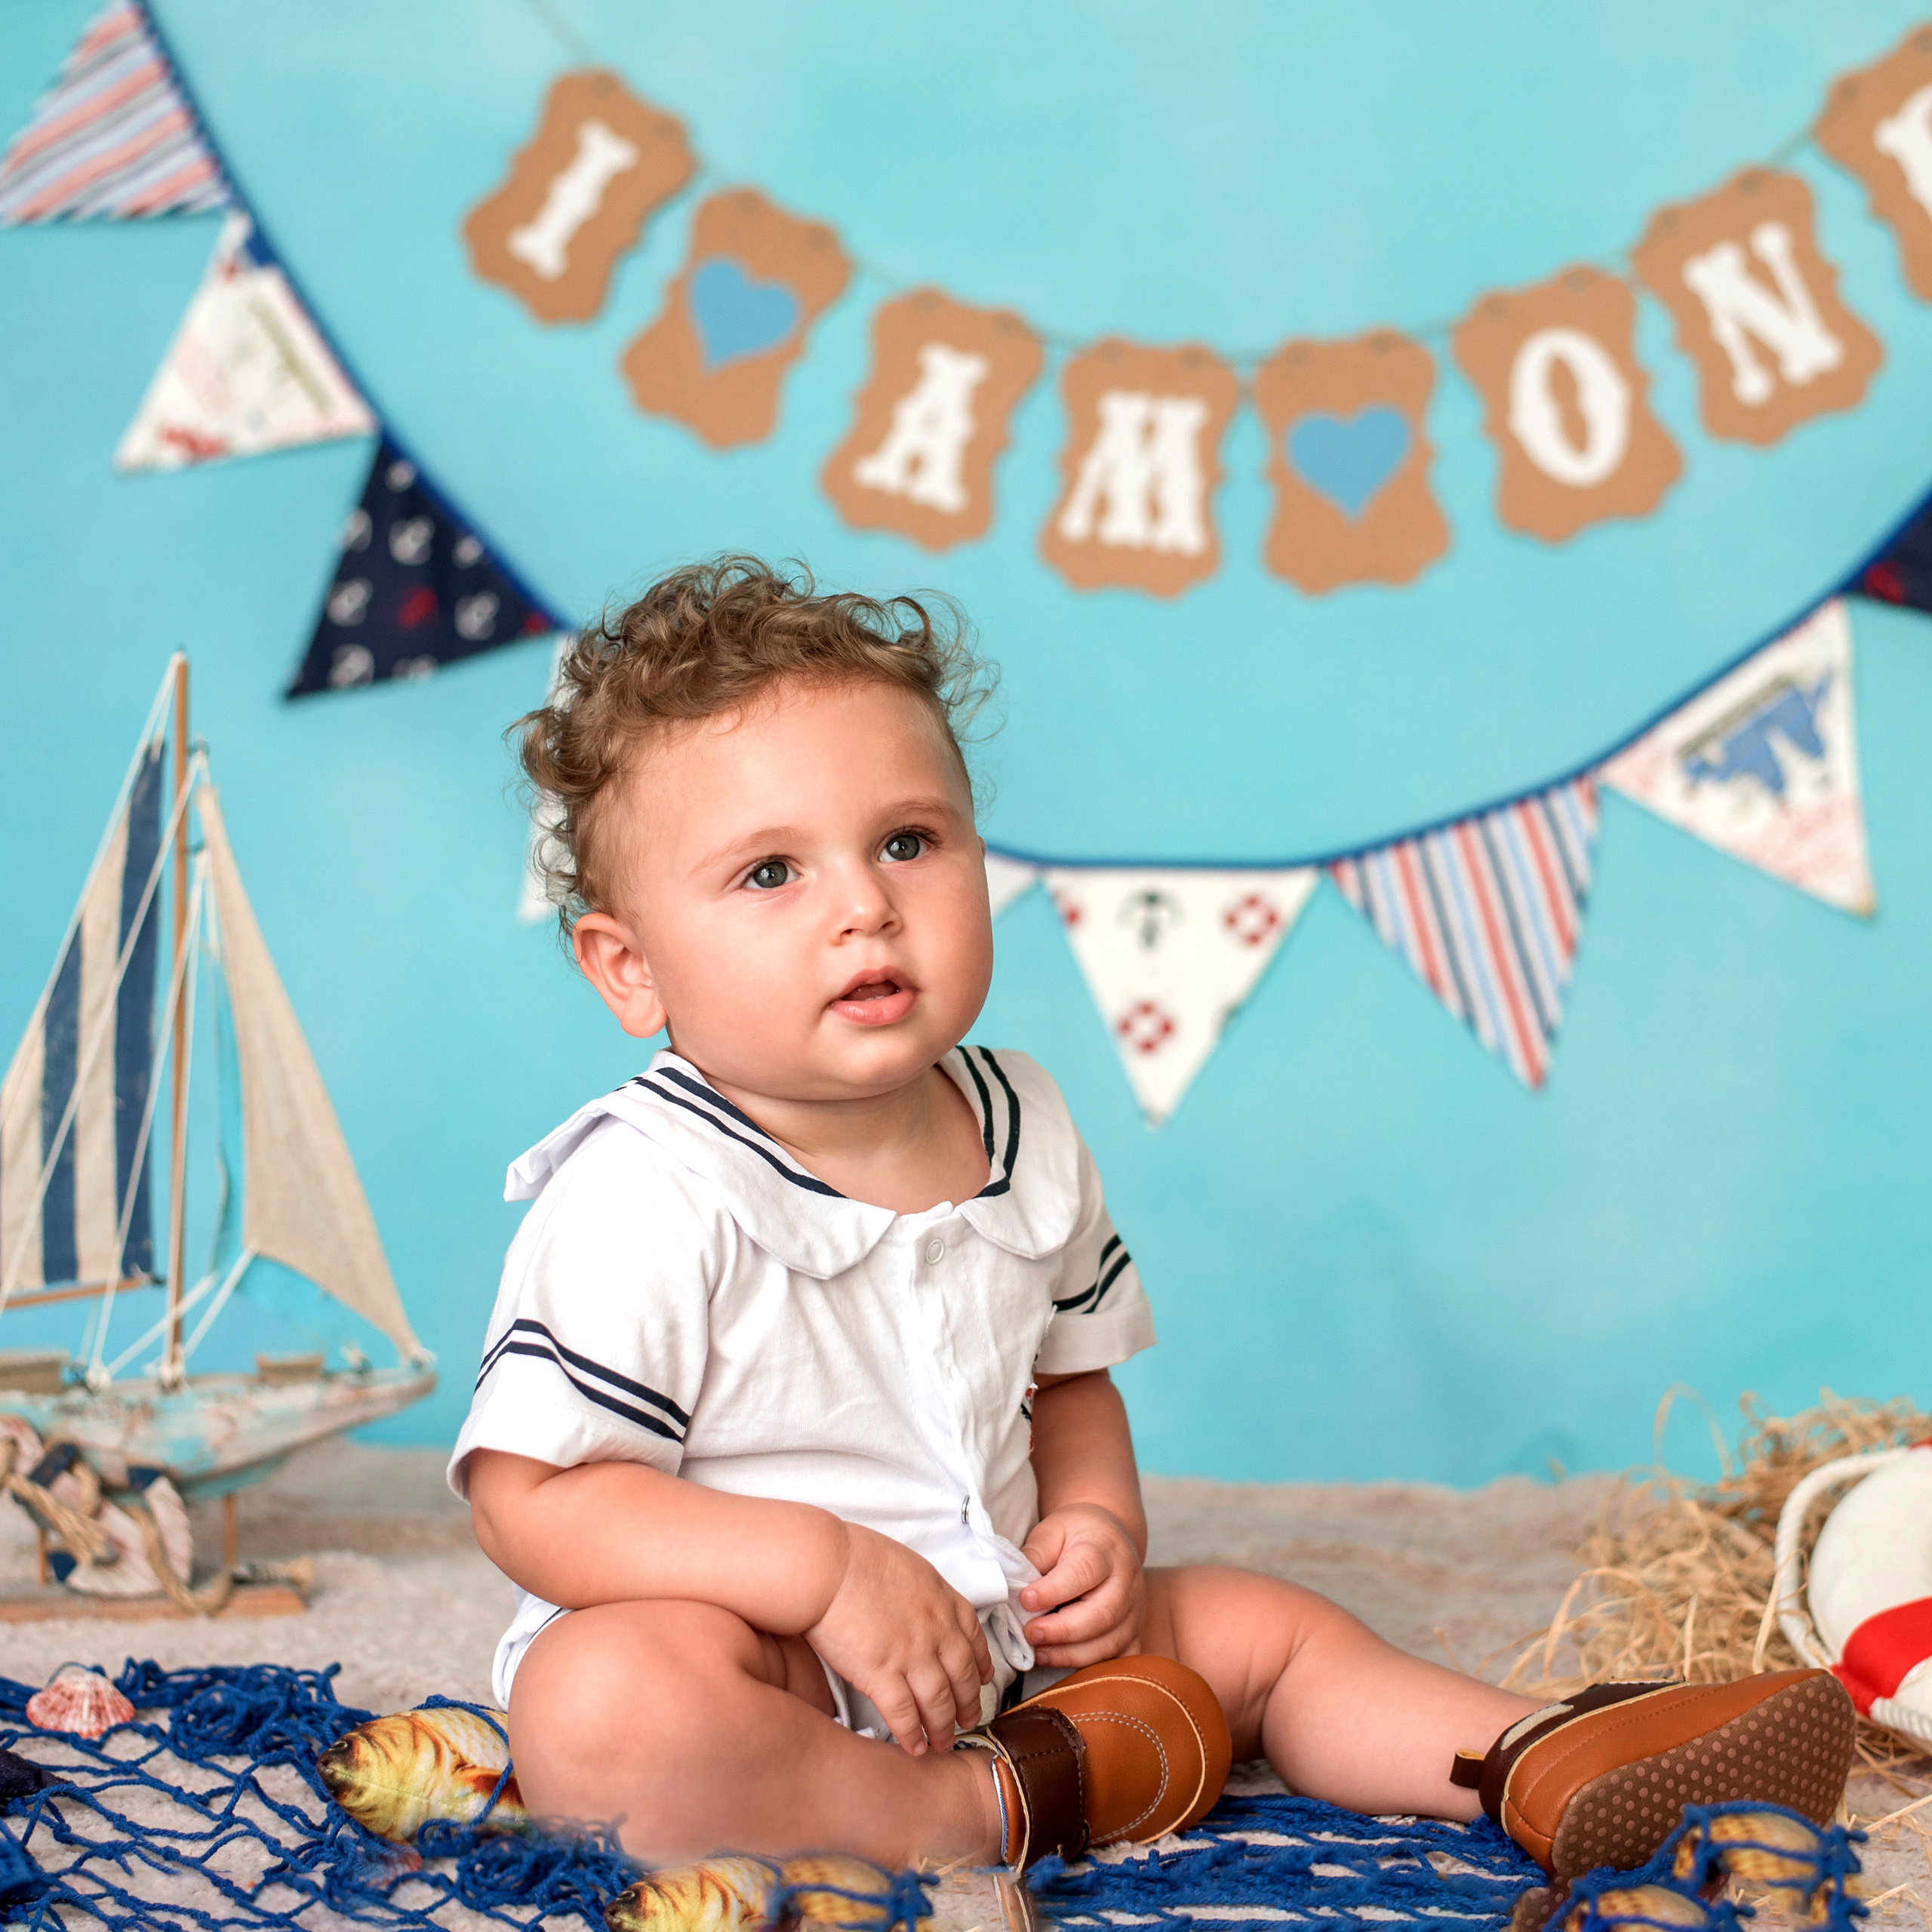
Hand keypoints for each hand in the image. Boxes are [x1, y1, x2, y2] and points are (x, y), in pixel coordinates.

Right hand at [804, 1523, 992, 1755]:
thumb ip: (924, 1593)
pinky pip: (904, 1714)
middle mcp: (936, 1631)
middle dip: (967, 1704)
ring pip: (938, 1702)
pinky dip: (912, 1735)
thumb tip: (921, 1606)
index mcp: (944, 1601)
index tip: (982, 1680)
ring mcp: (911, 1655)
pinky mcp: (881, 1675)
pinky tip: (914, 1747)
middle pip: (962, 1678)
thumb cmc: (858, 1558)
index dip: (980, 1665)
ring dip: (943, 1727)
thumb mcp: (909, 1566)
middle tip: (969, 1720)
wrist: (829, 1566)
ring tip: (942, 1742)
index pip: (974, 1640)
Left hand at [1019, 1503, 1145, 1666]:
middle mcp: (1126, 1580)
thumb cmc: (1075, 1534)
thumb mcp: (1051, 1530)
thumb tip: (1015, 1587)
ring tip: (1039, 1652)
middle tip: (1030, 1633)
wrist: (1108, 1536)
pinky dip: (1093, 1667)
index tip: (1025, 1600)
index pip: (1083, 1572)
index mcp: (1104, 1548)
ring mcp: (1135, 1608)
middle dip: (1062, 1630)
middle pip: (1102, 1614)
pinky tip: (1065, 1663)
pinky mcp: (1135, 1630)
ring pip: (1110, 1642)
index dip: (1053, 1591)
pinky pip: (1121, 1658)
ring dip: (1071, 1654)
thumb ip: (1035, 1556)